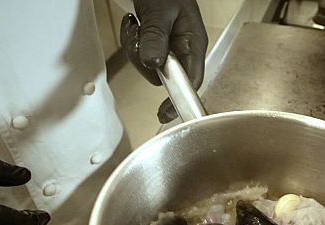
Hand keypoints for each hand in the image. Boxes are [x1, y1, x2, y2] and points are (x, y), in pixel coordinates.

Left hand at [121, 0, 207, 122]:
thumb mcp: (160, 11)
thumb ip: (156, 37)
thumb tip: (153, 64)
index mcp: (193, 42)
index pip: (191, 80)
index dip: (179, 100)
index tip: (165, 114)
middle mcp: (182, 49)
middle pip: (162, 75)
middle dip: (142, 58)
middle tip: (138, 34)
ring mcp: (167, 47)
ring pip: (146, 65)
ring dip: (134, 45)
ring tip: (136, 23)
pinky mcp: (154, 44)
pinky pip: (139, 54)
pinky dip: (131, 39)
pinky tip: (134, 23)